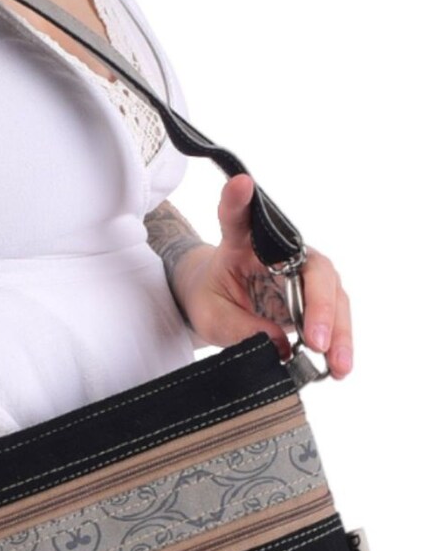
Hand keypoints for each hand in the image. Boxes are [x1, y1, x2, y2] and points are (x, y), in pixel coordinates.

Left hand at [171, 173, 352, 379]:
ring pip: (333, 294)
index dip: (238, 200)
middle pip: (311, 268)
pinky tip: (339, 367)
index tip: (240, 184)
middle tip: (315, 339)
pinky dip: (339, 342)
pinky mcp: (316, 296)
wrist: (218, 298)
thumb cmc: (211, 296)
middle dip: (318, 305)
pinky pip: (335, 316)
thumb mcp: (211, 316)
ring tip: (336, 364)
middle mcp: (280, 252)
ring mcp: (303, 273)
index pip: (238, 218)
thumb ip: (240, 328)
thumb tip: (280, 347)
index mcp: (240, 241)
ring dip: (338, 330)